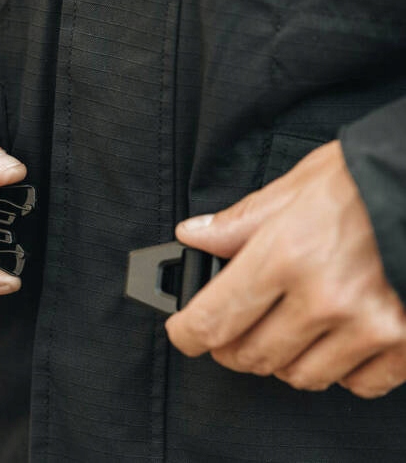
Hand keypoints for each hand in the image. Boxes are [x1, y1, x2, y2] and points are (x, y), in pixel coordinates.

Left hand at [165, 141, 405, 397]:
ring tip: (291, 327)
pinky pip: (356, 384)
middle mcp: (324, 298)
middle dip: (231, 345)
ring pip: (300, 376)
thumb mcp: (295, 188)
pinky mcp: (405, 343)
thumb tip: (193, 237)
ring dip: (284, 359)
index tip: (183, 333)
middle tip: (235, 325)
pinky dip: (340, 369)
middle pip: (250, 355)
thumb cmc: (366, 181)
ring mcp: (368, 326)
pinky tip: (337, 339)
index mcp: (285, 255)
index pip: (213, 320)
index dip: (187, 334)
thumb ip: (239, 223)